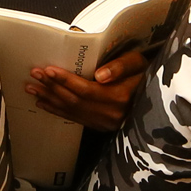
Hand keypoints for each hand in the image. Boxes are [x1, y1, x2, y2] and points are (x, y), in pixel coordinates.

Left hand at [24, 50, 149, 131]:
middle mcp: (111, 114)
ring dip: (50, 99)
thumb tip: (100, 75)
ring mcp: (106, 123)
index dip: (66, 80)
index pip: (86, 89)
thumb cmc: (146, 74)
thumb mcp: (139, 63)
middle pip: (75, 101)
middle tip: (34, 75)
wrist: (158, 98)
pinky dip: (57, 111)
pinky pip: (75, 119)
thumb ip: (121, 66)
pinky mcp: (101, 126)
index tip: (48, 70)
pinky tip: (44, 104)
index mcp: (120, 97)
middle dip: (52, 87)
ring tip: (32, 88)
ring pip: (72, 111)